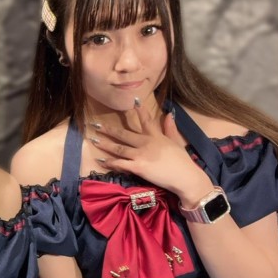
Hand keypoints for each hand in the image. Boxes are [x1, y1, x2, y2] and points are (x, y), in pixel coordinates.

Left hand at [89, 101, 210, 198]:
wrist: (185, 177)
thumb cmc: (182, 161)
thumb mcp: (176, 142)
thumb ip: (170, 128)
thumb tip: (169, 114)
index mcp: (156, 136)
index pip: (146, 120)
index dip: (139, 110)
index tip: (132, 100)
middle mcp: (146, 142)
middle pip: (124, 134)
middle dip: (109, 129)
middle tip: (96, 125)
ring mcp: (141, 154)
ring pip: (118, 148)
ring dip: (104, 144)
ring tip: (93, 140)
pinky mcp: (138, 167)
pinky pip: (120, 164)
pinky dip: (109, 162)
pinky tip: (100, 160)